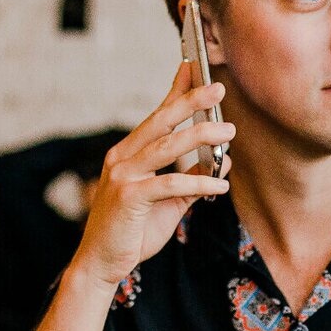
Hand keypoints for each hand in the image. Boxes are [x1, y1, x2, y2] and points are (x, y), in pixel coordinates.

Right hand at [69, 61, 233, 290]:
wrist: (101, 264)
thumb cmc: (132, 232)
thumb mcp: (168, 204)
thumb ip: (192, 181)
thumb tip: (223, 162)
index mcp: (128, 154)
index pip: (156, 116)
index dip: (176, 91)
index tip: (194, 66)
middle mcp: (121, 158)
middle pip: (161, 122)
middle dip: (191, 101)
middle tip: (218, 88)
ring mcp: (122, 176)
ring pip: (167, 147)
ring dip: (201, 136)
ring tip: (229, 133)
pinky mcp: (128, 197)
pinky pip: (170, 184)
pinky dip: (199, 183)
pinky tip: (221, 186)